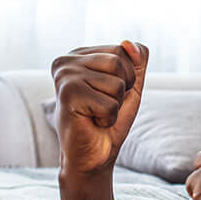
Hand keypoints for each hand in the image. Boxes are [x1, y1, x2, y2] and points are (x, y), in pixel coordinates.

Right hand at [50, 41, 147, 176]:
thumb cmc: (109, 120)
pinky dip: (108, 118)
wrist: (92, 156)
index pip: (123, 49)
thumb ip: (136, 60)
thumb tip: (128, 43)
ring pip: (117, 83)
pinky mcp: (67, 94)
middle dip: (123, 89)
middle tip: (102, 105)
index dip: (127, 77)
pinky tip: (91, 122)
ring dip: (115, 105)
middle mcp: (66, 60)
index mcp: (80, 54)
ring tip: (96, 114)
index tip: (107, 93)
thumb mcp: (130, 85)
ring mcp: (64, 76)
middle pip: (120, 61)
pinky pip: (110, 103)